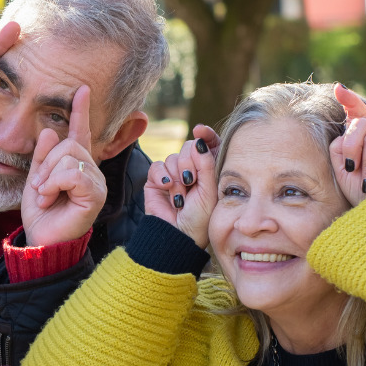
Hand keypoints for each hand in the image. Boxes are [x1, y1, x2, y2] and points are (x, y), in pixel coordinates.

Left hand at [21, 86, 105, 246]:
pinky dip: (54, 183)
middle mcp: (90, 170)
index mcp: (76, 164)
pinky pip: (73, 173)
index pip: (80, 132)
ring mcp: (95, 181)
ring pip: (69, 157)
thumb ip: (42, 155)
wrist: (42, 239)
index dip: (80, 111)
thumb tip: (48, 130)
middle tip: (40, 186)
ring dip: (48, 176)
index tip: (82, 89)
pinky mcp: (95, 194)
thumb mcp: (36, 178)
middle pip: (69, 144)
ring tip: (45, 195)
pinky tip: (50, 197)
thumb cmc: (41, 213)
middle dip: (46, 163)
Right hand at [144, 124, 219, 248]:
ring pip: (173, 158)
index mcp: (209, 171)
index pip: (208, 145)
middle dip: (189, 163)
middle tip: (190, 181)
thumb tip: (199, 140)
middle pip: (188, 147)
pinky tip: (168, 189)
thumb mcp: (209, 190)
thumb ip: (206, 163)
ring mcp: (173, 174)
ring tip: (180, 196)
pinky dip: (162, 176)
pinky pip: (157, 166)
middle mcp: (191, 170)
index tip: (201, 130)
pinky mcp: (156, 180)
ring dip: (176, 177)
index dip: (205, 135)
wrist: (177, 234)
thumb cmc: (199, 218)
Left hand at [329, 83, 365, 205]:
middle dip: (351, 145)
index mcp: (365, 141)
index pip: (359, 114)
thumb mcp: (344, 170)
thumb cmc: (364, 197)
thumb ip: (341, 145)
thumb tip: (348, 122)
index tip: (338, 89)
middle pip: (360, 123)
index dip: (350, 100)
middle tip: (352, 168)